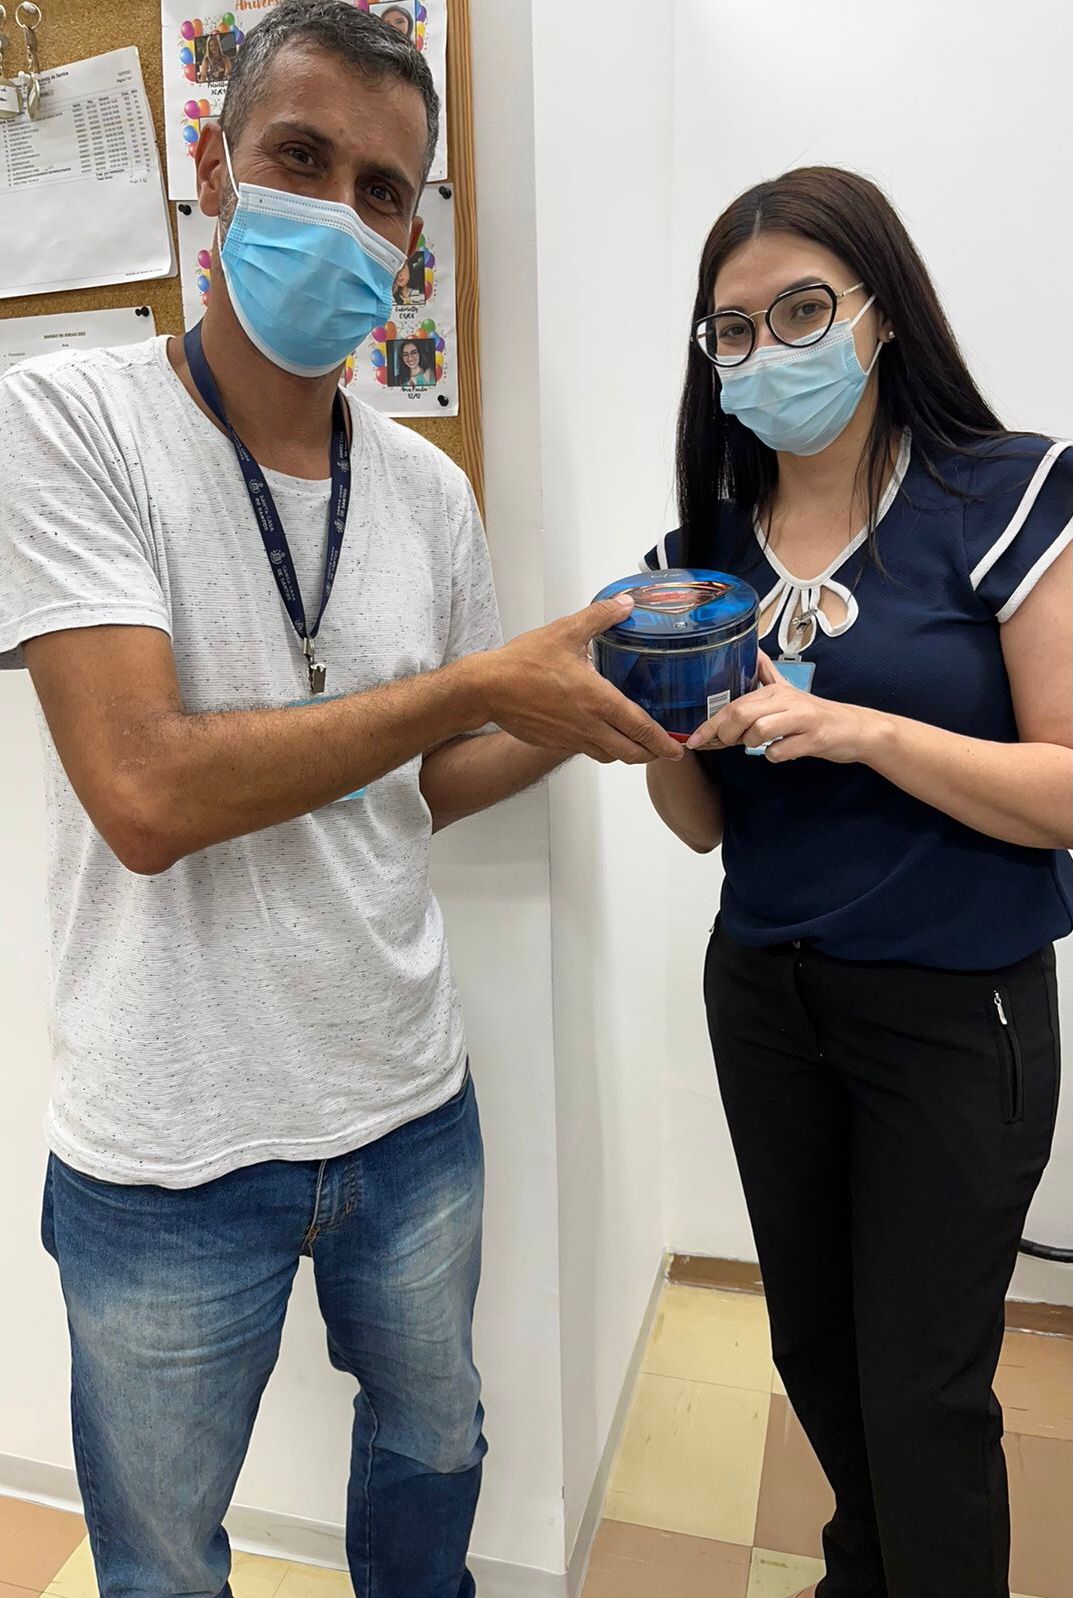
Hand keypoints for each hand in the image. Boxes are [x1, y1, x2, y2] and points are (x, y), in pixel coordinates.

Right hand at [480, 597, 684, 764]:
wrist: (486, 689)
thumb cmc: (522, 664)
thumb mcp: (565, 632)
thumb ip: (600, 617)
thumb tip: (624, 605)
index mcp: (598, 701)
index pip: (640, 729)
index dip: (663, 742)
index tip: (677, 749)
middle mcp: (588, 726)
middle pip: (629, 753)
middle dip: (650, 754)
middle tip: (662, 750)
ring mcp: (571, 738)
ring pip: (608, 755)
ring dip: (625, 753)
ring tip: (634, 743)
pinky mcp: (554, 743)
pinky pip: (585, 750)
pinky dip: (600, 747)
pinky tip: (598, 732)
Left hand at [685, 651, 882, 763]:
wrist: (854, 729)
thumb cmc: (815, 715)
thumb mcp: (789, 691)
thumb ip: (767, 675)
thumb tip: (751, 651)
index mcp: (776, 690)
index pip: (734, 704)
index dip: (710, 724)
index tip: (694, 740)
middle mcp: (787, 700)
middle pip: (741, 714)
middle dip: (725, 734)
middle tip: (724, 745)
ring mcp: (802, 719)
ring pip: (759, 731)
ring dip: (751, 744)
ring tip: (759, 745)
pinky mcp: (814, 738)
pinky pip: (781, 751)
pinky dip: (775, 755)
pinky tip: (782, 751)